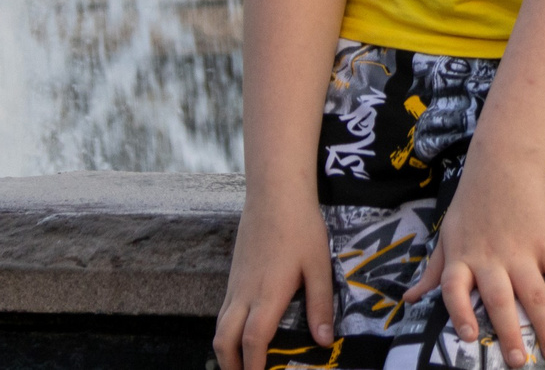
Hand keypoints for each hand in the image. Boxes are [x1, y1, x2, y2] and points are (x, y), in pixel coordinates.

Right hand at [212, 193, 335, 369]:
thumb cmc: (300, 226)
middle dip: (231, 366)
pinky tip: (243, 333)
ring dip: (226, 350)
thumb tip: (324, 342)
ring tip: (242, 364)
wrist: (274, 191)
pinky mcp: (234, 274)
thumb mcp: (318, 265)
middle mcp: (244, 293)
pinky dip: (227, 330)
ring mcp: (236, 283)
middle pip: (224, 340)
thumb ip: (320, 305)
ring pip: (220, 325)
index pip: (253, 341)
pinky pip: (224, 310)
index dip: (254, 367)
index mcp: (267, 294)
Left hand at [402, 153, 544, 367]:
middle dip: (509, 333)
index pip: (453, 288)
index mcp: (462, 256)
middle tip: (518, 362)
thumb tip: (411, 299)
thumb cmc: (471, 200)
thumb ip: (434, 270)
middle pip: (499, 300)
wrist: (502, 161)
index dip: (459, 313)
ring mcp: (520, 250)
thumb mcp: (447, 233)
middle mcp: (490, 257)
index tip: (469, 336)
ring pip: (535, 294)